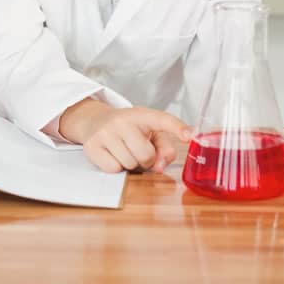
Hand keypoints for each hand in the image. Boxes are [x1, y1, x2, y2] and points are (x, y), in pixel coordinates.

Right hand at [59, 99, 190, 173]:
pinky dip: (115, 167)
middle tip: (137, 149)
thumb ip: (164, 147)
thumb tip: (161, 166)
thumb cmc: (129, 130)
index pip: (162, 119)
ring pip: (130, 164)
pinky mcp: (92, 146)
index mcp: (142, 115)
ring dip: (130, 164)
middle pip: (146, 155)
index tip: (190, 136)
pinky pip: (113, 169)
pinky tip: (112, 155)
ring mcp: (106, 132)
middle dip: (145, 159)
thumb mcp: (149, 132)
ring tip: (124, 151)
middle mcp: (123, 120)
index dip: (178, 127)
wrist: (94, 121)